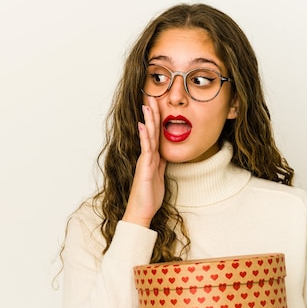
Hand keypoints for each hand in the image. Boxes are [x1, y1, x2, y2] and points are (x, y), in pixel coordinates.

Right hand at [122, 98, 165, 227]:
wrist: (141, 211)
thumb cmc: (149, 197)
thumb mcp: (158, 176)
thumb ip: (160, 164)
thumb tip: (165, 154)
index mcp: (151, 158)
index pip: (155, 134)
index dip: (156, 119)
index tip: (156, 104)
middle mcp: (146, 156)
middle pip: (151, 130)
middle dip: (152, 113)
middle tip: (151, 96)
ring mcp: (144, 161)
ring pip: (148, 136)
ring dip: (148, 120)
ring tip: (147, 105)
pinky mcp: (144, 168)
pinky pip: (146, 149)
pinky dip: (145, 136)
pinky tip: (143, 125)